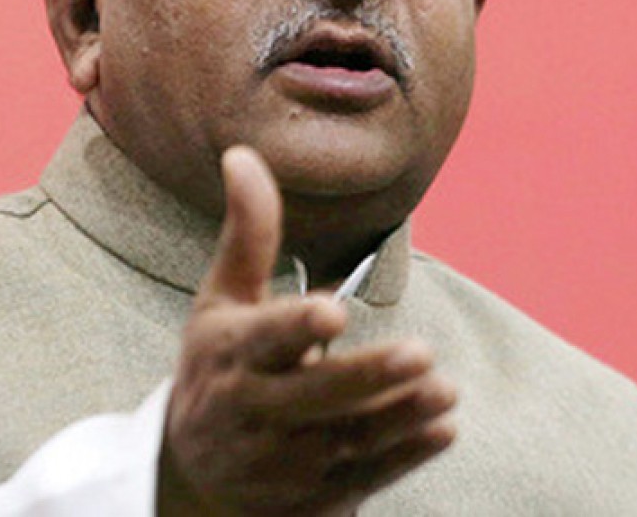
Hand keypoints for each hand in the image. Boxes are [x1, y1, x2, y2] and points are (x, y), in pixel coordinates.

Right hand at [157, 146, 456, 515]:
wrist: (192, 473)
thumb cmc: (215, 366)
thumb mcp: (221, 299)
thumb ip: (246, 232)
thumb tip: (241, 153)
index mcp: (227, 354)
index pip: (262, 339)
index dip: (294, 327)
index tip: (331, 311)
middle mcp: (250, 409)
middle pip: (310, 396)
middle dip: (363, 377)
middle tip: (420, 354)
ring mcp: (280, 460)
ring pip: (344, 439)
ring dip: (396, 418)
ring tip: (445, 392)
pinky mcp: (310, 493)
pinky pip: (360, 475)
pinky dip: (401, 456)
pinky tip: (441, 429)